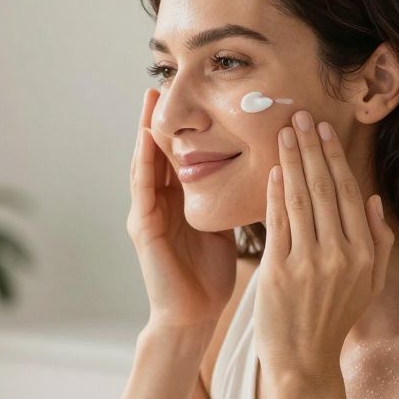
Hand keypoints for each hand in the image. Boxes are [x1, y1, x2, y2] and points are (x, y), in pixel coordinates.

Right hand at [127, 88, 238, 330]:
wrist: (192, 316)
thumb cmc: (209, 277)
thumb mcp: (222, 227)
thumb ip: (227, 200)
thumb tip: (256, 172)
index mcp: (176, 203)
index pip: (176, 156)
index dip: (179, 127)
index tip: (186, 95)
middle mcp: (157, 204)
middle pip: (156, 153)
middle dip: (156, 119)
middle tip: (159, 82)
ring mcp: (146, 215)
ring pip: (145, 164)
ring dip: (144, 131)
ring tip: (147, 100)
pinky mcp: (143, 229)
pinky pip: (142, 189)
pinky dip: (144, 162)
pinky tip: (146, 141)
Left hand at [253, 111, 393, 381]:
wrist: (303, 362)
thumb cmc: (333, 320)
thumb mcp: (368, 285)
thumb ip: (377, 243)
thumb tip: (373, 200)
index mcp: (365, 253)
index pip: (348, 193)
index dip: (334, 158)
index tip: (324, 131)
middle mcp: (341, 255)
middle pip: (324, 189)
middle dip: (311, 148)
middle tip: (300, 116)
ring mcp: (310, 263)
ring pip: (301, 200)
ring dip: (292, 162)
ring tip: (283, 133)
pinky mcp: (280, 272)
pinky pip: (278, 224)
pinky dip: (275, 195)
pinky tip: (272, 171)